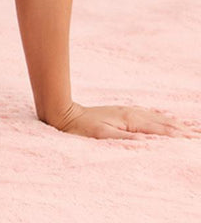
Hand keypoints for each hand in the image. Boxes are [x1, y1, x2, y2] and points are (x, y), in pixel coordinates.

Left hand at [48, 101, 200, 139]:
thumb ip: (125, 139)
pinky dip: (160, 118)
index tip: (194, 140)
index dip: (177, 135)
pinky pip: (147, 115)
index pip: (158, 129)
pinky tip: (165, 119)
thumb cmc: (83, 128)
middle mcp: (131, 114)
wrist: (66, 115)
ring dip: (174, 123)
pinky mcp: (122, 113)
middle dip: (181, 129)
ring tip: (189, 128)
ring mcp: (127, 112)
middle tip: (199, 135)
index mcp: (129, 120)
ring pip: (156, 118)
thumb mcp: (103, 135)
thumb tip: (146, 141)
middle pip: (161, 122)